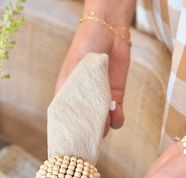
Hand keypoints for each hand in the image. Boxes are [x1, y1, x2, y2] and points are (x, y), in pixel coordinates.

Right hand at [55, 1, 133, 133]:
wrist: (107, 32)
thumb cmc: (83, 49)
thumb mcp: (72, 72)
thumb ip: (71, 94)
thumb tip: (77, 118)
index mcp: (68, 98)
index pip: (68, 121)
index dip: (72, 131)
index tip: (75, 138)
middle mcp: (83, 102)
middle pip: (86, 126)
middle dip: (90, 131)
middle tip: (94, 131)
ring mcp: (99, 101)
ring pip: (102, 125)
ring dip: (104, 127)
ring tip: (106, 118)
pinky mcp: (115, 97)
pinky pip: (116, 116)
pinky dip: (117, 120)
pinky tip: (116, 114)